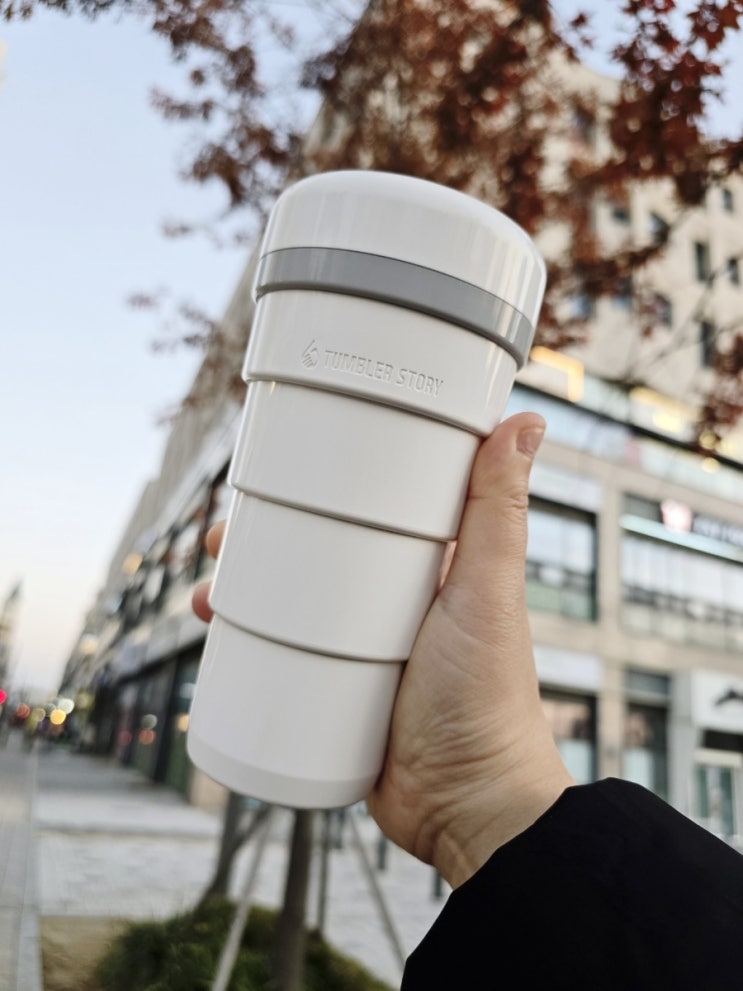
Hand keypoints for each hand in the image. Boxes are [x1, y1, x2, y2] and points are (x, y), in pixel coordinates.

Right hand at [193, 412, 572, 887]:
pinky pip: (287, 658)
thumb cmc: (490, 698)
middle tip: (225, 534)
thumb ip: (498, 511)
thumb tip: (523, 419)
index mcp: (432, 568)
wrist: (468, 808)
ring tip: (211, 592)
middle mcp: (394, 602)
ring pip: (294, 603)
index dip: (326, 481)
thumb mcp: (486, 590)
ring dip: (248, 590)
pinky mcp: (338, 693)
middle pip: (320, 551)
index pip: (374, 505)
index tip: (283, 466)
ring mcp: (362, 648)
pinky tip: (218, 639)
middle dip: (268, 538)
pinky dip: (251, 645)